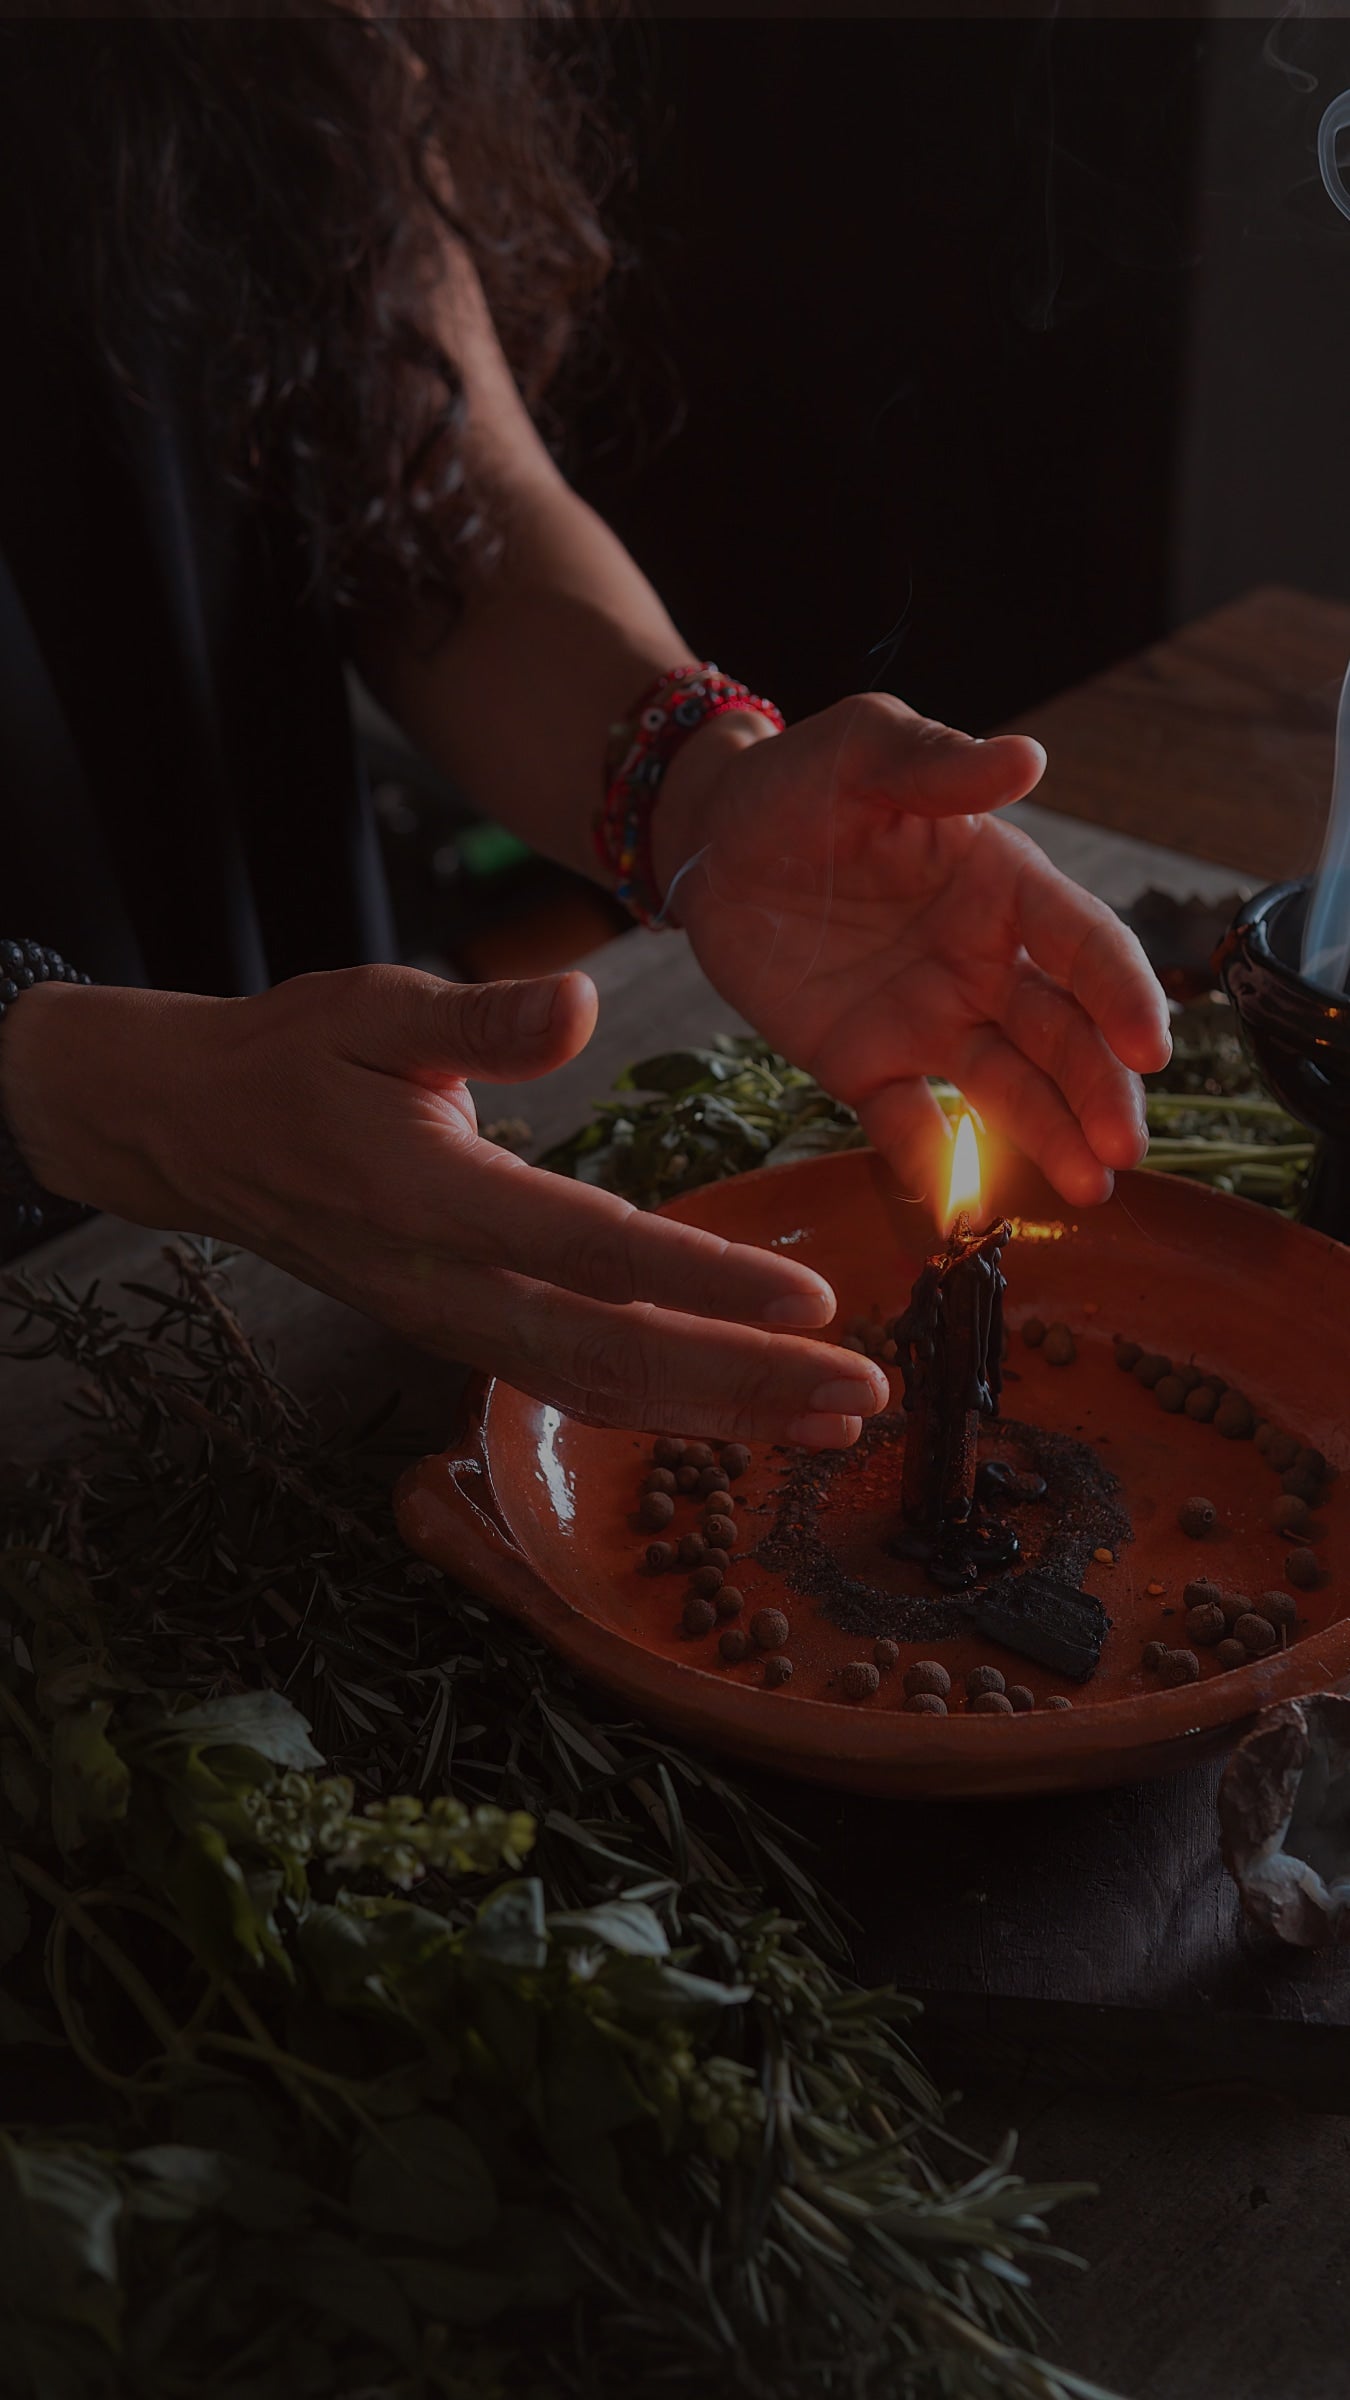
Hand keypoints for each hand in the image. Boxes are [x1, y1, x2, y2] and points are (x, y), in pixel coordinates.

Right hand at [0, 970, 888, 1445]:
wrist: (202, 1136)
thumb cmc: (297, 1058)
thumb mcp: (377, 1006)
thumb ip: (483, 1019)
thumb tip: (582, 1003)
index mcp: (431, 1198)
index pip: (587, 1250)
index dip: (701, 1280)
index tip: (809, 1297)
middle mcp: (447, 1288)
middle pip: (612, 1354)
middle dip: (746, 1382)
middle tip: (863, 1392)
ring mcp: (453, 1328)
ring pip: (599, 1393)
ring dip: (723, 1413)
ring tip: (835, 1419)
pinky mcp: (464, 1339)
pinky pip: (575, 1391)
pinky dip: (668, 1411)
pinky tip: (746, 1413)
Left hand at [656, 695, 1171, 1204]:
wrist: (710, 839)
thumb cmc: (800, 782)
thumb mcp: (865, 750)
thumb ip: (938, 764)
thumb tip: (1028, 757)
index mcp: (1003, 886)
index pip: (1083, 946)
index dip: (1120, 995)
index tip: (1149, 1047)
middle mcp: (983, 962)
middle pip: (1061, 1033)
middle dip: (1099, 1090)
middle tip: (1123, 1149)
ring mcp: (928, 1020)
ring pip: (1005, 1087)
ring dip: (1050, 1137)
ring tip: (1087, 1190)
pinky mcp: (865, 1063)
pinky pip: (906, 1123)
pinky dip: (933, 1165)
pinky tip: (961, 1207)